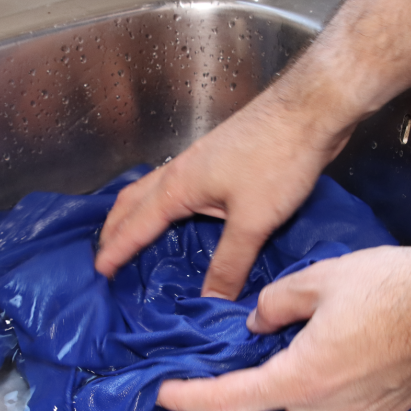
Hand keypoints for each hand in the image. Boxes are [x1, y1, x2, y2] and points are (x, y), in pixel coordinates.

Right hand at [94, 91, 354, 299]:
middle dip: (115, 229)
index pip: (135, 225)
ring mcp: (200, 161)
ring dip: (137, 214)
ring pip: (154, 191)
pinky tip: (183, 217)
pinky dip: (165, 205)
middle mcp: (181, 170)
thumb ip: (230, 263)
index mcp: (178, 185)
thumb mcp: (253, 221)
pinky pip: (178, 188)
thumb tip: (211, 300)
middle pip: (133, 201)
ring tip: (133, 236)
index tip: (99, 272)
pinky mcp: (221, 159)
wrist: (310, 110)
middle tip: (106, 255)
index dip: (116, 250)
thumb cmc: (278, 159)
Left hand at [156, 246, 410, 410]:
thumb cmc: (396, 287)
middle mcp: (328, 409)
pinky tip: (309, 385)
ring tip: (253, 406)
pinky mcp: (382, 410)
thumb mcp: (321, 278)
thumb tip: (259, 322)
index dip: (190, 400)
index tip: (166, 397)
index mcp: (303, 377)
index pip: (229, 400)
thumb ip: (277, 303)